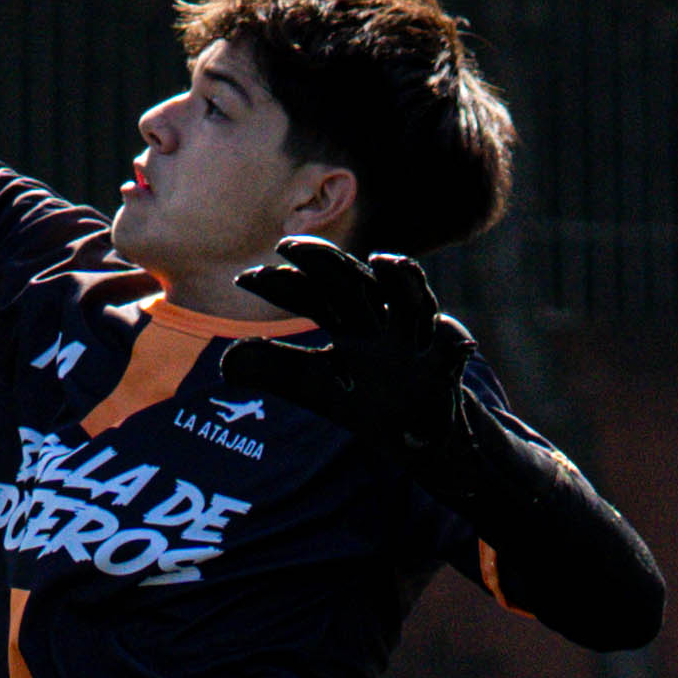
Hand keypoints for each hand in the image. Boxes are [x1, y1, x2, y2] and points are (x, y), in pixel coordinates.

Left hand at [240, 234, 476, 449]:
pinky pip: (451, 350)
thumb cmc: (368, 399)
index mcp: (348, 321)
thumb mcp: (316, 385)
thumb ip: (276, 369)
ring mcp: (416, 339)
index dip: (281, 283)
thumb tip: (226, 364)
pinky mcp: (446, 365)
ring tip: (385, 262)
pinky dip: (450, 342)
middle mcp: (380, 321)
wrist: (421, 431)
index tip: (246, 279)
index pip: (312, 292)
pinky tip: (449, 335)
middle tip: (290, 246)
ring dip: (402, 280)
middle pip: (354, 282)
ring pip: (412, 301)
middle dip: (327, 261)